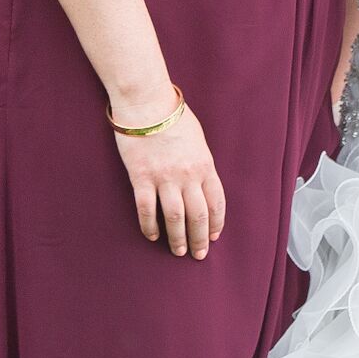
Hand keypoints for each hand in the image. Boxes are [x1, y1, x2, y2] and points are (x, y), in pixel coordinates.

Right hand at [113, 93, 225, 259]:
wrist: (146, 102)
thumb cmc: (172, 115)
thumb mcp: (197, 138)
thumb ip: (201, 162)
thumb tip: (202, 182)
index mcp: (205, 165)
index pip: (217, 202)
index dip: (217, 222)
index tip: (215, 236)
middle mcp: (188, 175)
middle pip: (198, 215)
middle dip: (200, 238)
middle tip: (198, 254)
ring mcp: (164, 177)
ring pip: (175, 217)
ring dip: (178, 238)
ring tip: (178, 251)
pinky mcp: (141, 177)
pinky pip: (147, 209)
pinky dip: (150, 226)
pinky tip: (152, 235)